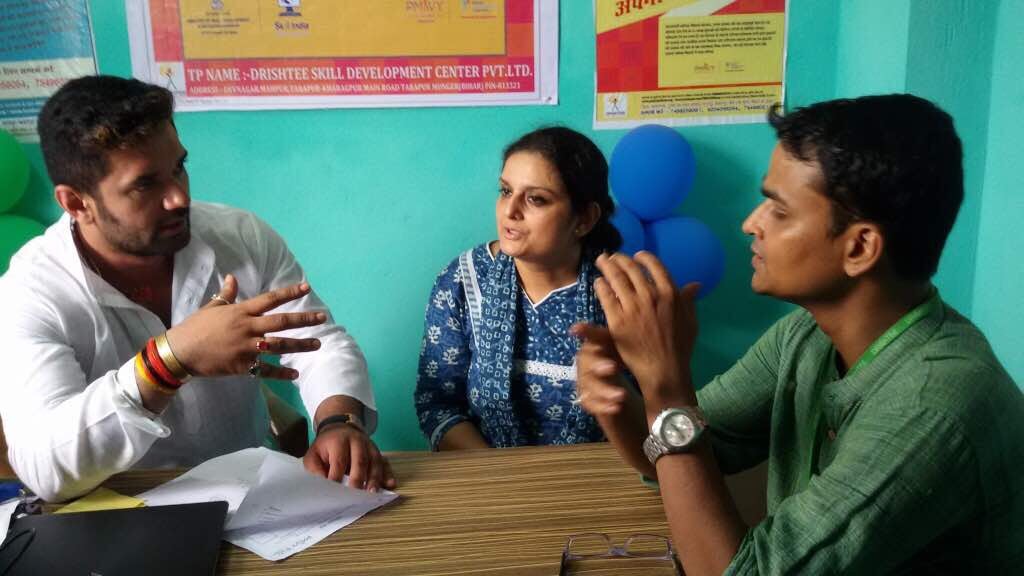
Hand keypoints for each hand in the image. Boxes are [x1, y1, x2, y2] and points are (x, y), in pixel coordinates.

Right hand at [165, 274, 324, 378]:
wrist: (180, 352)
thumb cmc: (195, 327)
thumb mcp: (211, 307)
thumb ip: (226, 294)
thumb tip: (232, 277)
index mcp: (240, 311)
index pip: (270, 299)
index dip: (289, 292)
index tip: (307, 288)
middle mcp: (247, 327)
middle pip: (281, 322)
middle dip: (304, 320)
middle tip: (322, 317)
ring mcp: (245, 347)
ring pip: (279, 345)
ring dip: (300, 345)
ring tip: (317, 344)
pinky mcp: (241, 365)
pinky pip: (265, 370)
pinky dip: (281, 373)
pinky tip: (295, 374)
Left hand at [303, 423, 396, 491]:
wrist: (340, 428)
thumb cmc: (326, 446)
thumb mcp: (313, 454)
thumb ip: (314, 469)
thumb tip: (323, 483)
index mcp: (338, 441)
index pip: (339, 461)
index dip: (337, 477)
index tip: (335, 493)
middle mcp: (357, 441)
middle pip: (360, 460)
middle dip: (358, 479)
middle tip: (356, 495)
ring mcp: (369, 446)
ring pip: (375, 462)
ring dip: (375, 478)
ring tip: (372, 492)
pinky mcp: (377, 451)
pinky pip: (385, 462)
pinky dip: (388, 474)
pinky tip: (390, 484)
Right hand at [571, 322, 629, 415]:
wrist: (626, 398)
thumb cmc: (626, 366)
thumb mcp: (626, 350)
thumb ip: (621, 335)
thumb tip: (621, 317)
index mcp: (594, 350)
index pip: (589, 342)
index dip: (588, 339)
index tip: (597, 343)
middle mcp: (585, 366)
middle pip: (585, 363)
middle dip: (597, 365)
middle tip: (613, 367)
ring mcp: (585, 385)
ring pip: (588, 386)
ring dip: (604, 390)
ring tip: (622, 395)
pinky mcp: (589, 403)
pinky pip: (591, 404)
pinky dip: (603, 406)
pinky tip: (616, 407)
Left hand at [593, 252, 700, 408]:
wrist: (664, 370)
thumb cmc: (680, 348)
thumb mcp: (691, 321)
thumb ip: (689, 301)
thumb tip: (695, 284)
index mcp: (670, 294)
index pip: (655, 266)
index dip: (643, 258)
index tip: (636, 256)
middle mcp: (651, 296)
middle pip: (631, 269)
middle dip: (620, 259)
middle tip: (612, 256)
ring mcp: (633, 307)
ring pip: (616, 279)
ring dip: (607, 266)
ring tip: (601, 262)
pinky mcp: (617, 320)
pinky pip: (606, 297)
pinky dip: (601, 286)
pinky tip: (598, 282)